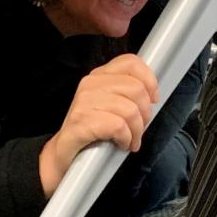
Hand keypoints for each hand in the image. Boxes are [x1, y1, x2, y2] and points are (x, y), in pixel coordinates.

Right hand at [38, 53, 157, 196]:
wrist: (63, 154)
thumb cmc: (91, 130)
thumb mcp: (109, 105)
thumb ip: (127, 94)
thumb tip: (152, 95)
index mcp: (98, 76)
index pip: (131, 62)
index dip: (149, 80)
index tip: (152, 99)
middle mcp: (90, 85)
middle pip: (136, 89)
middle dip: (145, 114)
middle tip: (139, 128)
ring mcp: (83, 103)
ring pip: (130, 110)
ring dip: (136, 131)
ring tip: (131, 140)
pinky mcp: (81, 123)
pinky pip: (118, 126)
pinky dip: (125, 138)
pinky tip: (121, 144)